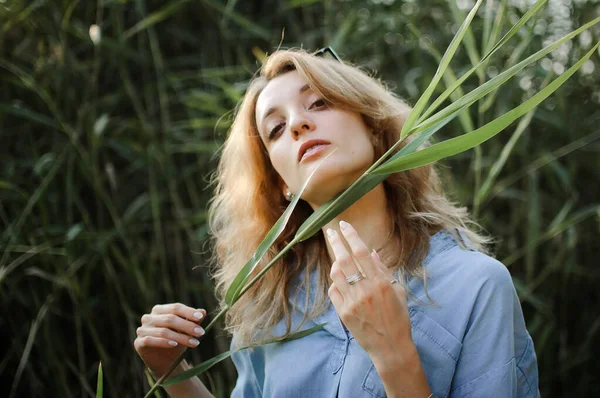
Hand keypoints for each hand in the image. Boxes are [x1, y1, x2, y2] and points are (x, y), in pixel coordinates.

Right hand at [134, 303, 206, 376]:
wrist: (165, 362)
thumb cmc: (177, 341)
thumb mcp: (186, 331)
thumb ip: (193, 320)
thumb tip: (203, 311)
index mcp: (159, 310)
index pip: (175, 307)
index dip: (188, 312)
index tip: (201, 318)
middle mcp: (148, 317)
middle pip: (170, 318)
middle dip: (187, 326)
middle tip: (201, 333)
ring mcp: (142, 329)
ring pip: (163, 331)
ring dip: (181, 337)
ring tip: (194, 343)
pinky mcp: (138, 343)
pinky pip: (151, 340)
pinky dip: (164, 342)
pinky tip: (174, 344)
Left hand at [326, 221, 412, 360]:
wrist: (390, 347)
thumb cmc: (398, 318)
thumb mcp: (398, 291)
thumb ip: (383, 270)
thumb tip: (370, 252)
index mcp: (380, 283)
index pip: (361, 253)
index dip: (351, 236)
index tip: (344, 225)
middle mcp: (364, 290)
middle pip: (344, 259)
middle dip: (336, 242)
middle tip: (331, 231)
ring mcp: (352, 302)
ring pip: (335, 274)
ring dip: (336, 263)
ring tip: (340, 260)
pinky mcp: (343, 313)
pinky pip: (333, 291)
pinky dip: (335, 283)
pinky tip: (341, 282)